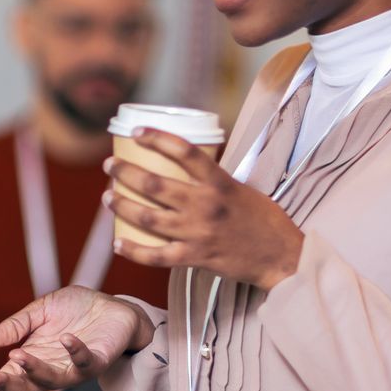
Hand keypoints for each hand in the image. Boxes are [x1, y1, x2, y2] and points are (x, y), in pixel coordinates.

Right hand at [0, 286, 153, 390]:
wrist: (112, 307)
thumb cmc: (75, 311)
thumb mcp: (39, 310)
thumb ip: (17, 325)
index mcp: (33, 359)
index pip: (8, 379)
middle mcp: (51, 370)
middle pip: (25, 387)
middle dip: (6, 385)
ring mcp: (74, 369)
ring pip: (52, 379)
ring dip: (34, 370)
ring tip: (17, 355)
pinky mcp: (97, 361)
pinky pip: (84, 361)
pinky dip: (75, 351)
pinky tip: (65, 338)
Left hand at [105, 129, 303, 288]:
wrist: (282, 257)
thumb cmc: (264, 220)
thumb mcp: (242, 189)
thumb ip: (213, 180)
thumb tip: (184, 168)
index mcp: (220, 183)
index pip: (184, 151)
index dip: (157, 138)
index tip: (137, 132)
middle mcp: (206, 206)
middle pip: (154, 185)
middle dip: (125, 172)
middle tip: (110, 165)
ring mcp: (198, 233)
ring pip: (148, 218)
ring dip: (122, 205)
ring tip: (109, 197)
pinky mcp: (195, 258)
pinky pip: (156, 256)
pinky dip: (133, 250)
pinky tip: (118, 243)